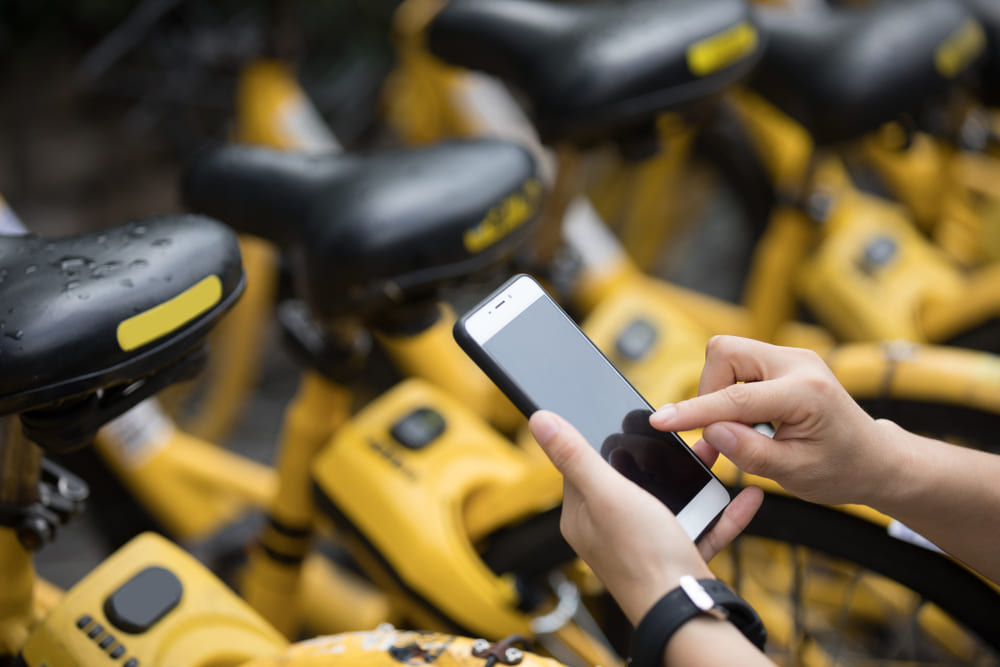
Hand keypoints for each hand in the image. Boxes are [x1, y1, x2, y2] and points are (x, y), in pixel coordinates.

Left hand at [528, 410, 762, 624]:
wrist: (685, 612)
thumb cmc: (641, 555)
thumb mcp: (606, 494)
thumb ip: (575, 456)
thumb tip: (540, 420)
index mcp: (583, 517)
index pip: (584, 467)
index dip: (604, 440)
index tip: (627, 418)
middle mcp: (610, 532)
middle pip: (631, 480)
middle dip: (658, 457)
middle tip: (679, 433)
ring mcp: (645, 545)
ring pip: (671, 500)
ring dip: (695, 478)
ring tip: (714, 452)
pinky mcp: (677, 557)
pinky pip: (703, 525)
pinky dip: (723, 511)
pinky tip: (745, 495)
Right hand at [650, 335, 889, 505]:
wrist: (873, 458)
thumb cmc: (840, 469)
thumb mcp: (795, 473)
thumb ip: (750, 453)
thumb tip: (711, 432)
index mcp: (805, 392)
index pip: (735, 398)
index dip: (693, 411)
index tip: (661, 421)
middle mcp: (798, 363)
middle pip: (725, 353)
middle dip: (709, 392)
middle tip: (721, 433)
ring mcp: (790, 357)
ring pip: (727, 355)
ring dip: (720, 393)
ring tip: (741, 430)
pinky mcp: (782, 361)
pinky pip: (738, 364)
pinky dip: (731, 392)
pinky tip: (749, 421)